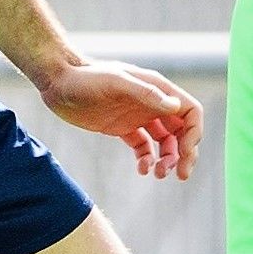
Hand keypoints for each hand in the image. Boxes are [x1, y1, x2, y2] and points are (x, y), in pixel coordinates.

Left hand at [39, 60, 203, 179]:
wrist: (58, 82)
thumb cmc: (86, 78)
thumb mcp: (116, 82)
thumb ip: (146, 93)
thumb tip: (175, 107)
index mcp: (158, 89)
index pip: (190, 112)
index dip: (194, 133)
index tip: (185, 153)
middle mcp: (152, 103)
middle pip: (182, 130)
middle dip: (185, 153)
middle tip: (181, 175)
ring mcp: (138, 116)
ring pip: (165, 141)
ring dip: (167, 159)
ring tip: (158, 174)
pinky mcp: (123, 128)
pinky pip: (143, 146)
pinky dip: (147, 159)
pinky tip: (142, 169)